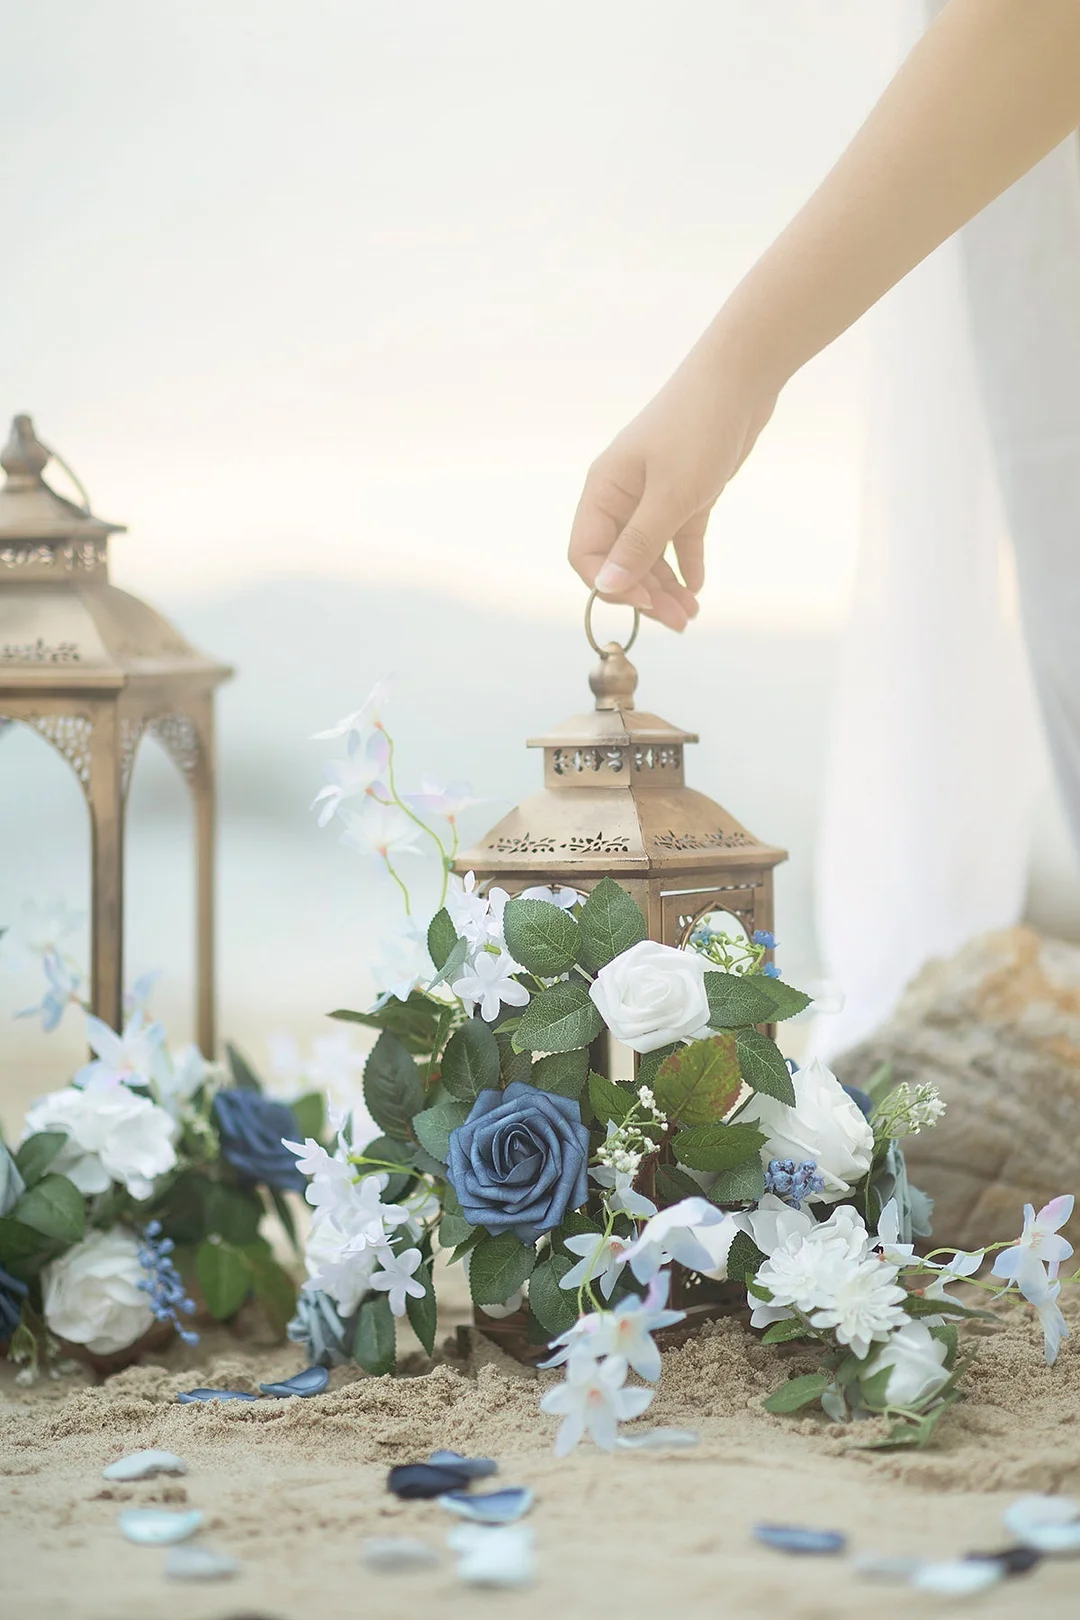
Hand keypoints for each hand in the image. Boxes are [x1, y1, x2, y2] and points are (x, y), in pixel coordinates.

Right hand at [568, 336, 776, 630]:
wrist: (741, 378)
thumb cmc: (698, 428)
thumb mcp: (671, 494)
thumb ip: (639, 544)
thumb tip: (608, 587)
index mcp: (603, 491)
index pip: (588, 554)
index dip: (611, 584)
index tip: (645, 603)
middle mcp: (622, 496)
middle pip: (621, 560)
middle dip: (645, 594)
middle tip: (678, 622)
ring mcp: (654, 495)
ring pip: (651, 554)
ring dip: (667, 587)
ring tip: (691, 615)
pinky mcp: (686, 492)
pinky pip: (679, 539)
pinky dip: (686, 564)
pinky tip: (697, 589)